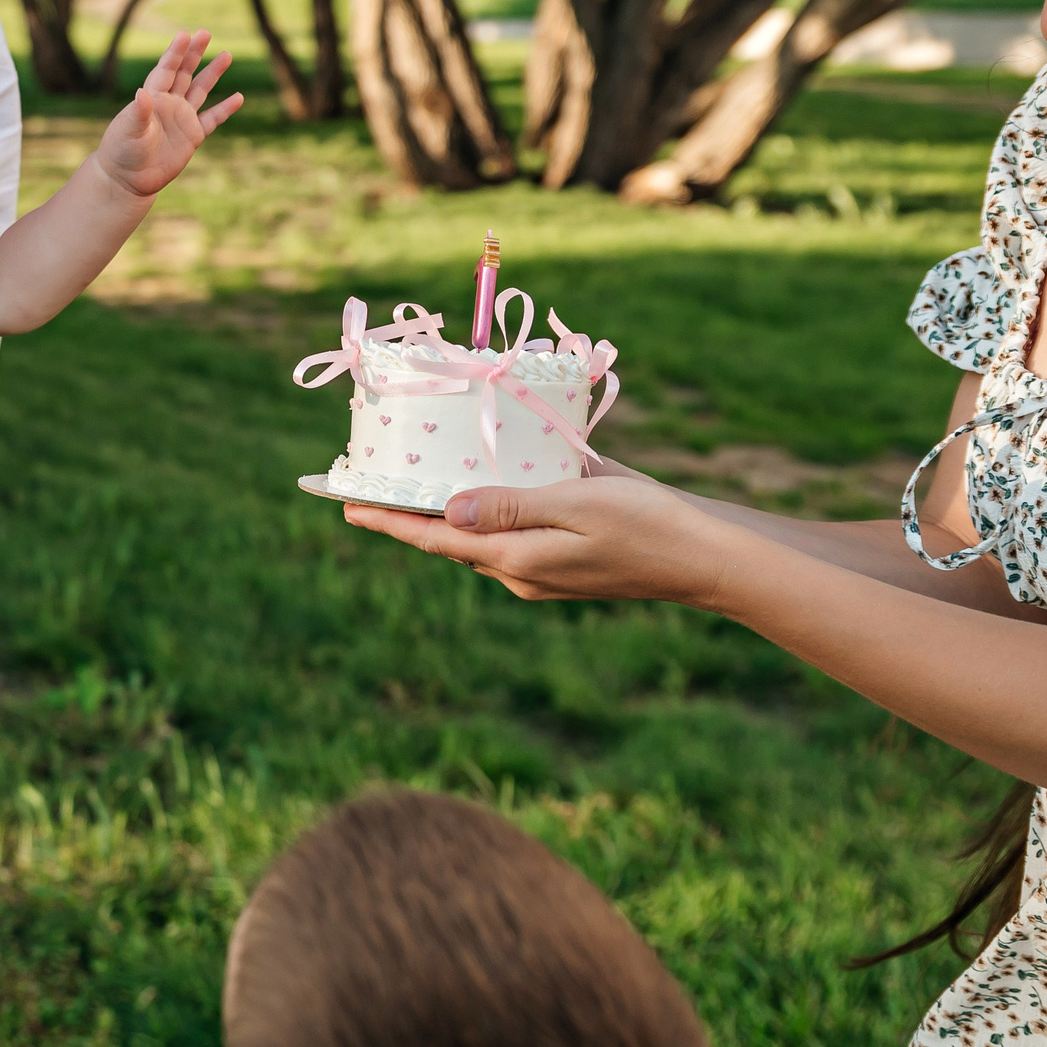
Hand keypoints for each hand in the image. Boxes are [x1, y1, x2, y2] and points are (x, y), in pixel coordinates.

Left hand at [94, 31, 242, 198]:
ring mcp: (181, 119)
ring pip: (200, 90)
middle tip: (206, 32)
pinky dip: (225, 109)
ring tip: (227, 55)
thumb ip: (138, 113)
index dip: (175, 52)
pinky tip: (238, 97)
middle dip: (195, 53)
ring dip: (213, 74)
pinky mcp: (192, 137)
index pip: (166, 70)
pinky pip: (212, 119)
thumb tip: (142, 93)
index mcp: (152, 98)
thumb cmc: (122, 152)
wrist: (129, 179)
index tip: (185, 34)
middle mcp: (168, 104)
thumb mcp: (129, 131)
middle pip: (185, 73)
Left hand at [342, 477, 727, 606]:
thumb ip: (509, 507)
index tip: (343, 505)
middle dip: (409, 511)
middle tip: (367, 481)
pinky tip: (480, 479)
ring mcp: (541, 566)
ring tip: (409, 478)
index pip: (434, 538)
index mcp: (515, 561)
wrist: (703, 555)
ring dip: (445, 506)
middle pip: (450, 536)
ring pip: (479, 532)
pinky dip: (487, 503)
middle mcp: (519, 568)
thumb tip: (446, 512)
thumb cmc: (644, 527)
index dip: (387, 520)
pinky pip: (510, 527)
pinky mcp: (563, 555)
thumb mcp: (574, 507)